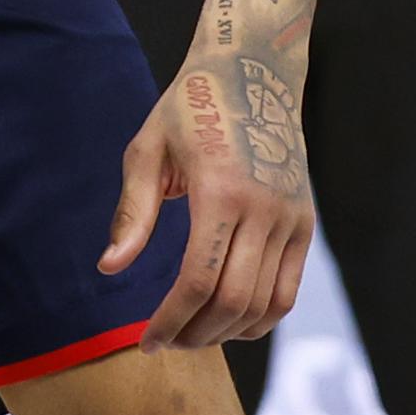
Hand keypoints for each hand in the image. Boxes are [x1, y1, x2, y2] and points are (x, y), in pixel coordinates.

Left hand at [103, 53, 316, 348]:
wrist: (253, 71)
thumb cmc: (188, 108)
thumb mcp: (147, 150)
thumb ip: (132, 213)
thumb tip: (110, 268)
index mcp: (220, 191)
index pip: (198, 279)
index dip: (170, 320)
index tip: (146, 342)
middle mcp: (263, 209)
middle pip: (232, 300)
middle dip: (195, 334)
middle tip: (165, 343)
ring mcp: (291, 218)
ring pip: (265, 304)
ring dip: (227, 332)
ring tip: (192, 336)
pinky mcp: (305, 223)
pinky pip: (288, 290)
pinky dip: (261, 318)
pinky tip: (229, 324)